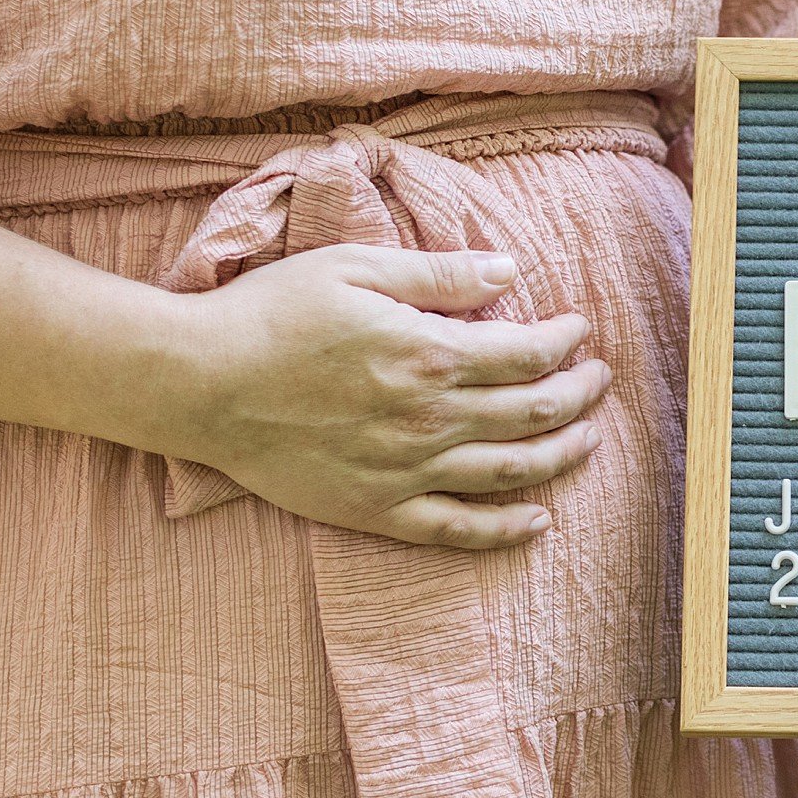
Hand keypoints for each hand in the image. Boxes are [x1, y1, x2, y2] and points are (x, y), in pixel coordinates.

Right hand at [158, 246, 611, 549]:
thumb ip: (440, 274)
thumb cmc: (273, 314)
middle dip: (579, 394)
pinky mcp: (376, 510)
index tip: (578, 331)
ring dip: (561, 455)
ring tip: (586, 437)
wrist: (201, 383)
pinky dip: (506, 529)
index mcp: (429, 354)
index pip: (528, 354)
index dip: (565, 342)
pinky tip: (537, 520)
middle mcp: (429, 419)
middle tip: (597, 379)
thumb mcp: (357, 267)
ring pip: (511, 472)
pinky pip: (458, 529)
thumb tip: (511, 269)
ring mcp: (406, 472)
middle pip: (534, 414)